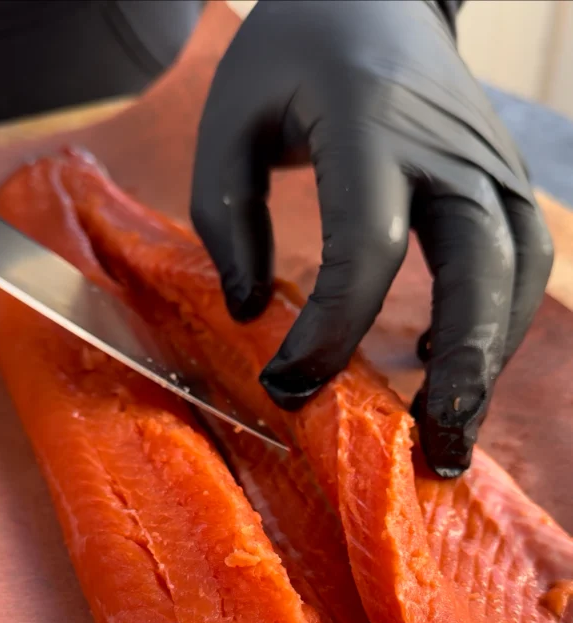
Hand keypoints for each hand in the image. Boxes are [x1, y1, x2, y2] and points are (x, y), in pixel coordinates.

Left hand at [191, 0, 552, 476]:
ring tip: (450, 431)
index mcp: (372, 123)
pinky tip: (447, 364)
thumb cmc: (294, 54)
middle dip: (464, 367)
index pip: (368, 245)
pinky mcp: (501, 179)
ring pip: (516, 273)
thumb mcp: (231, 115)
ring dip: (491, 358)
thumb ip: (224, 212)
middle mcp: (449, 147)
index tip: (288, 384)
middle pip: (480, 265)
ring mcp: (489, 162)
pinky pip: (515, 263)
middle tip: (434, 450)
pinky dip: (493, 323)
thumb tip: (248, 312)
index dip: (331, 330)